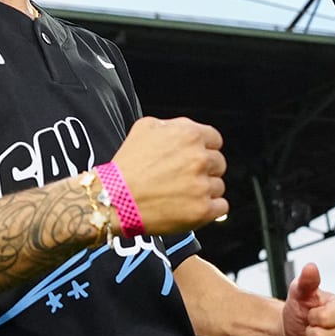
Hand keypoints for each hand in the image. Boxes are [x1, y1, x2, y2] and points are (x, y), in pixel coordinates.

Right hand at [110, 116, 227, 233]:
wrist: (113, 198)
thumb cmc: (126, 165)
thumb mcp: (144, 128)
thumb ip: (172, 125)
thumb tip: (185, 131)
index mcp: (189, 135)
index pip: (215, 140)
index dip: (205, 149)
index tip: (195, 158)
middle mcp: (199, 158)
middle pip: (219, 163)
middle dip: (205, 170)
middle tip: (184, 178)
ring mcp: (202, 186)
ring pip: (218, 186)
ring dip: (205, 190)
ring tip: (181, 194)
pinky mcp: (202, 210)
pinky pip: (221, 207)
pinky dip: (209, 208)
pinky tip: (191, 206)